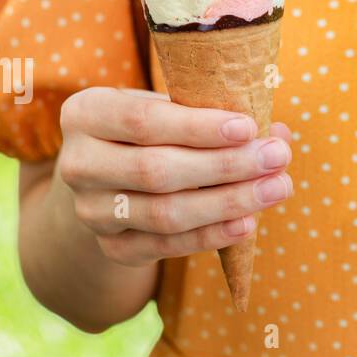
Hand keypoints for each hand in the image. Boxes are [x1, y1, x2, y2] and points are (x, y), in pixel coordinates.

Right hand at [56, 86, 293, 266]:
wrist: (108, 181)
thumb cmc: (151, 132)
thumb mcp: (168, 109)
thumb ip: (214, 115)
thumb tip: (278, 133)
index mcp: (86, 113)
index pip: (143, 121)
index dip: (198, 127)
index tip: (249, 127)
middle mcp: (78, 164)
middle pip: (156, 170)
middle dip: (225, 166)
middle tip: (276, 158)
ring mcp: (92, 211)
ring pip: (165, 213)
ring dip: (228, 203)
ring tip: (276, 189)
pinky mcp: (112, 246)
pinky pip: (166, 246)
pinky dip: (211, 236)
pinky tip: (247, 222)